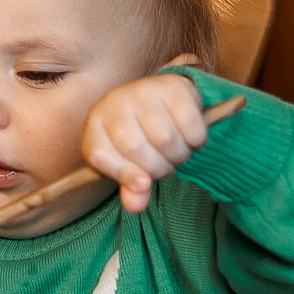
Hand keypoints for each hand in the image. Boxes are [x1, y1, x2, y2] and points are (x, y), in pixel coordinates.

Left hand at [84, 73, 208, 211]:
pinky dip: (196, 141)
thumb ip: (130, 186)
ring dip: (179, 155)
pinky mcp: (175, 87)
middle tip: (165, 163)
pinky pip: (191, 125)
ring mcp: (145, 90)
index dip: (122, 174)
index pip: (99, 154)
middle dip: (158, 168)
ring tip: (177, 151)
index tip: (143, 184)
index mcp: (96, 123)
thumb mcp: (127, 160)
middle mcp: (116, 102)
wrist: (160, 96)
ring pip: (165, 139)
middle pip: (135, 148)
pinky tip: (190, 136)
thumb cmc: (139, 133)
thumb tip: (135, 206)